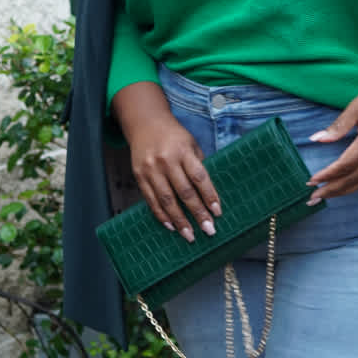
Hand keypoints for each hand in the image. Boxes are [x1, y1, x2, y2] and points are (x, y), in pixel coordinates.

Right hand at [111, 82, 220, 241]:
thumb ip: (198, 166)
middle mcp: (166, 161)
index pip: (199, 177)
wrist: (145, 123)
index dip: (209, 196)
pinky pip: (151, 200)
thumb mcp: (191, 144)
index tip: (217, 213)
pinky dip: (161, 215)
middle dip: (198, 213)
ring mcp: (151, 169)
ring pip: (167, 200)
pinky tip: (171, 226)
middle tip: (209, 230)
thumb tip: (208, 195)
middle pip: (184, 192)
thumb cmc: (174, 136)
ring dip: (179, 220)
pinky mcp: (139, 176)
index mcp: (183, 151)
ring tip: (190, 235)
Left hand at [306, 77, 357, 200]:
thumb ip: (337, 127)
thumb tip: (316, 139)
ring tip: (328, 195)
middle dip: (332, 190)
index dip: (327, 175)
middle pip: (353, 179)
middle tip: (314, 197)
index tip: (311, 181)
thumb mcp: (357, 107)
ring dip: (345, 191)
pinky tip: (349, 186)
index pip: (344, 166)